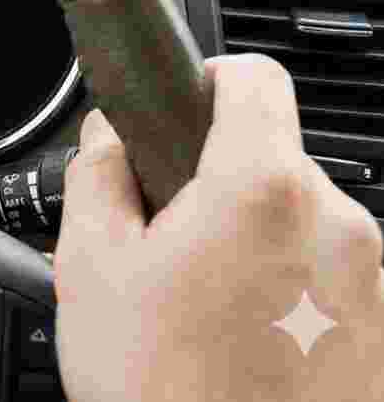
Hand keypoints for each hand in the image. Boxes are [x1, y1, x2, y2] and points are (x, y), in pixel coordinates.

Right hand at [55, 54, 383, 400]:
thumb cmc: (166, 392)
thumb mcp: (91, 268)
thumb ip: (100, 177)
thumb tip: (110, 142)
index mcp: (263, 189)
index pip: (254, 77)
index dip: (207, 82)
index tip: (183, 109)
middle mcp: (341, 226)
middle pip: (276, 164)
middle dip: (222, 190)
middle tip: (169, 249)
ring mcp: (378, 286)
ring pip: (305, 232)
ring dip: (260, 252)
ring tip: (207, 317)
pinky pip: (335, 290)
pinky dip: (293, 304)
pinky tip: (247, 354)